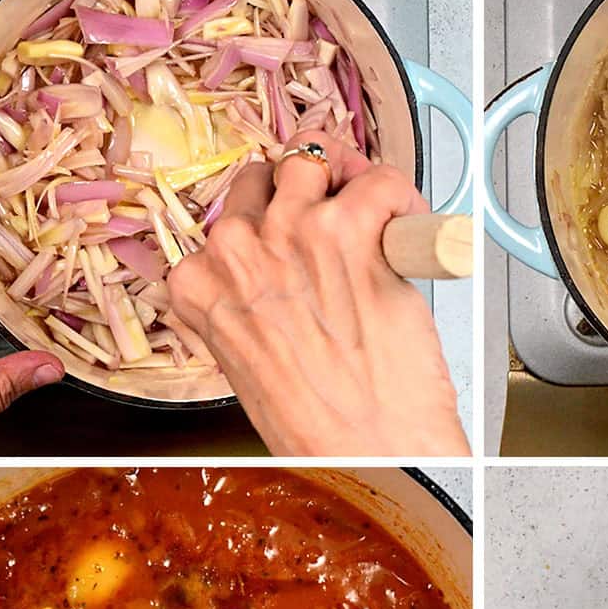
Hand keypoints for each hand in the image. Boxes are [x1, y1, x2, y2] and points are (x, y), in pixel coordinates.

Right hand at [167, 133, 468, 455]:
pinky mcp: (351, 230)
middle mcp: (236, 250)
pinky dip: (399, 194)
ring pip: (312, 158)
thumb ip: (257, 307)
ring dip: (344, 177)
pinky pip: (378, 178)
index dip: (270, 219)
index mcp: (200, 286)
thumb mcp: (255, 364)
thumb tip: (291, 276)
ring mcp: (292, 232)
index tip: (296, 230)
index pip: (226, 217)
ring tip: (373, 212)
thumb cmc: (321, 427)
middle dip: (304, 190)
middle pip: (264, 176)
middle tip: (339, 216)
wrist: (374, 450)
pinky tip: (406, 225)